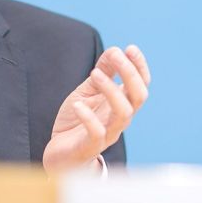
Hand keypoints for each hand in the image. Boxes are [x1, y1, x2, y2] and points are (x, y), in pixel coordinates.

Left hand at [42, 45, 149, 172]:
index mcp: (121, 104)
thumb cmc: (76, 122)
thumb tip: (114, 50)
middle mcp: (120, 119)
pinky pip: (97, 134)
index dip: (140, 66)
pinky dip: (89, 118)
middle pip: (139, 97)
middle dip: (131, 73)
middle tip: (117, 55)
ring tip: (94, 74)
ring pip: (123, 113)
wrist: (60, 154)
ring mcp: (108, 134)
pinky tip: (79, 105)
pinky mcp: (91, 147)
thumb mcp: (87, 92)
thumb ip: (102, 73)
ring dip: (112, 91)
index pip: (141, 85)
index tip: (131, 48)